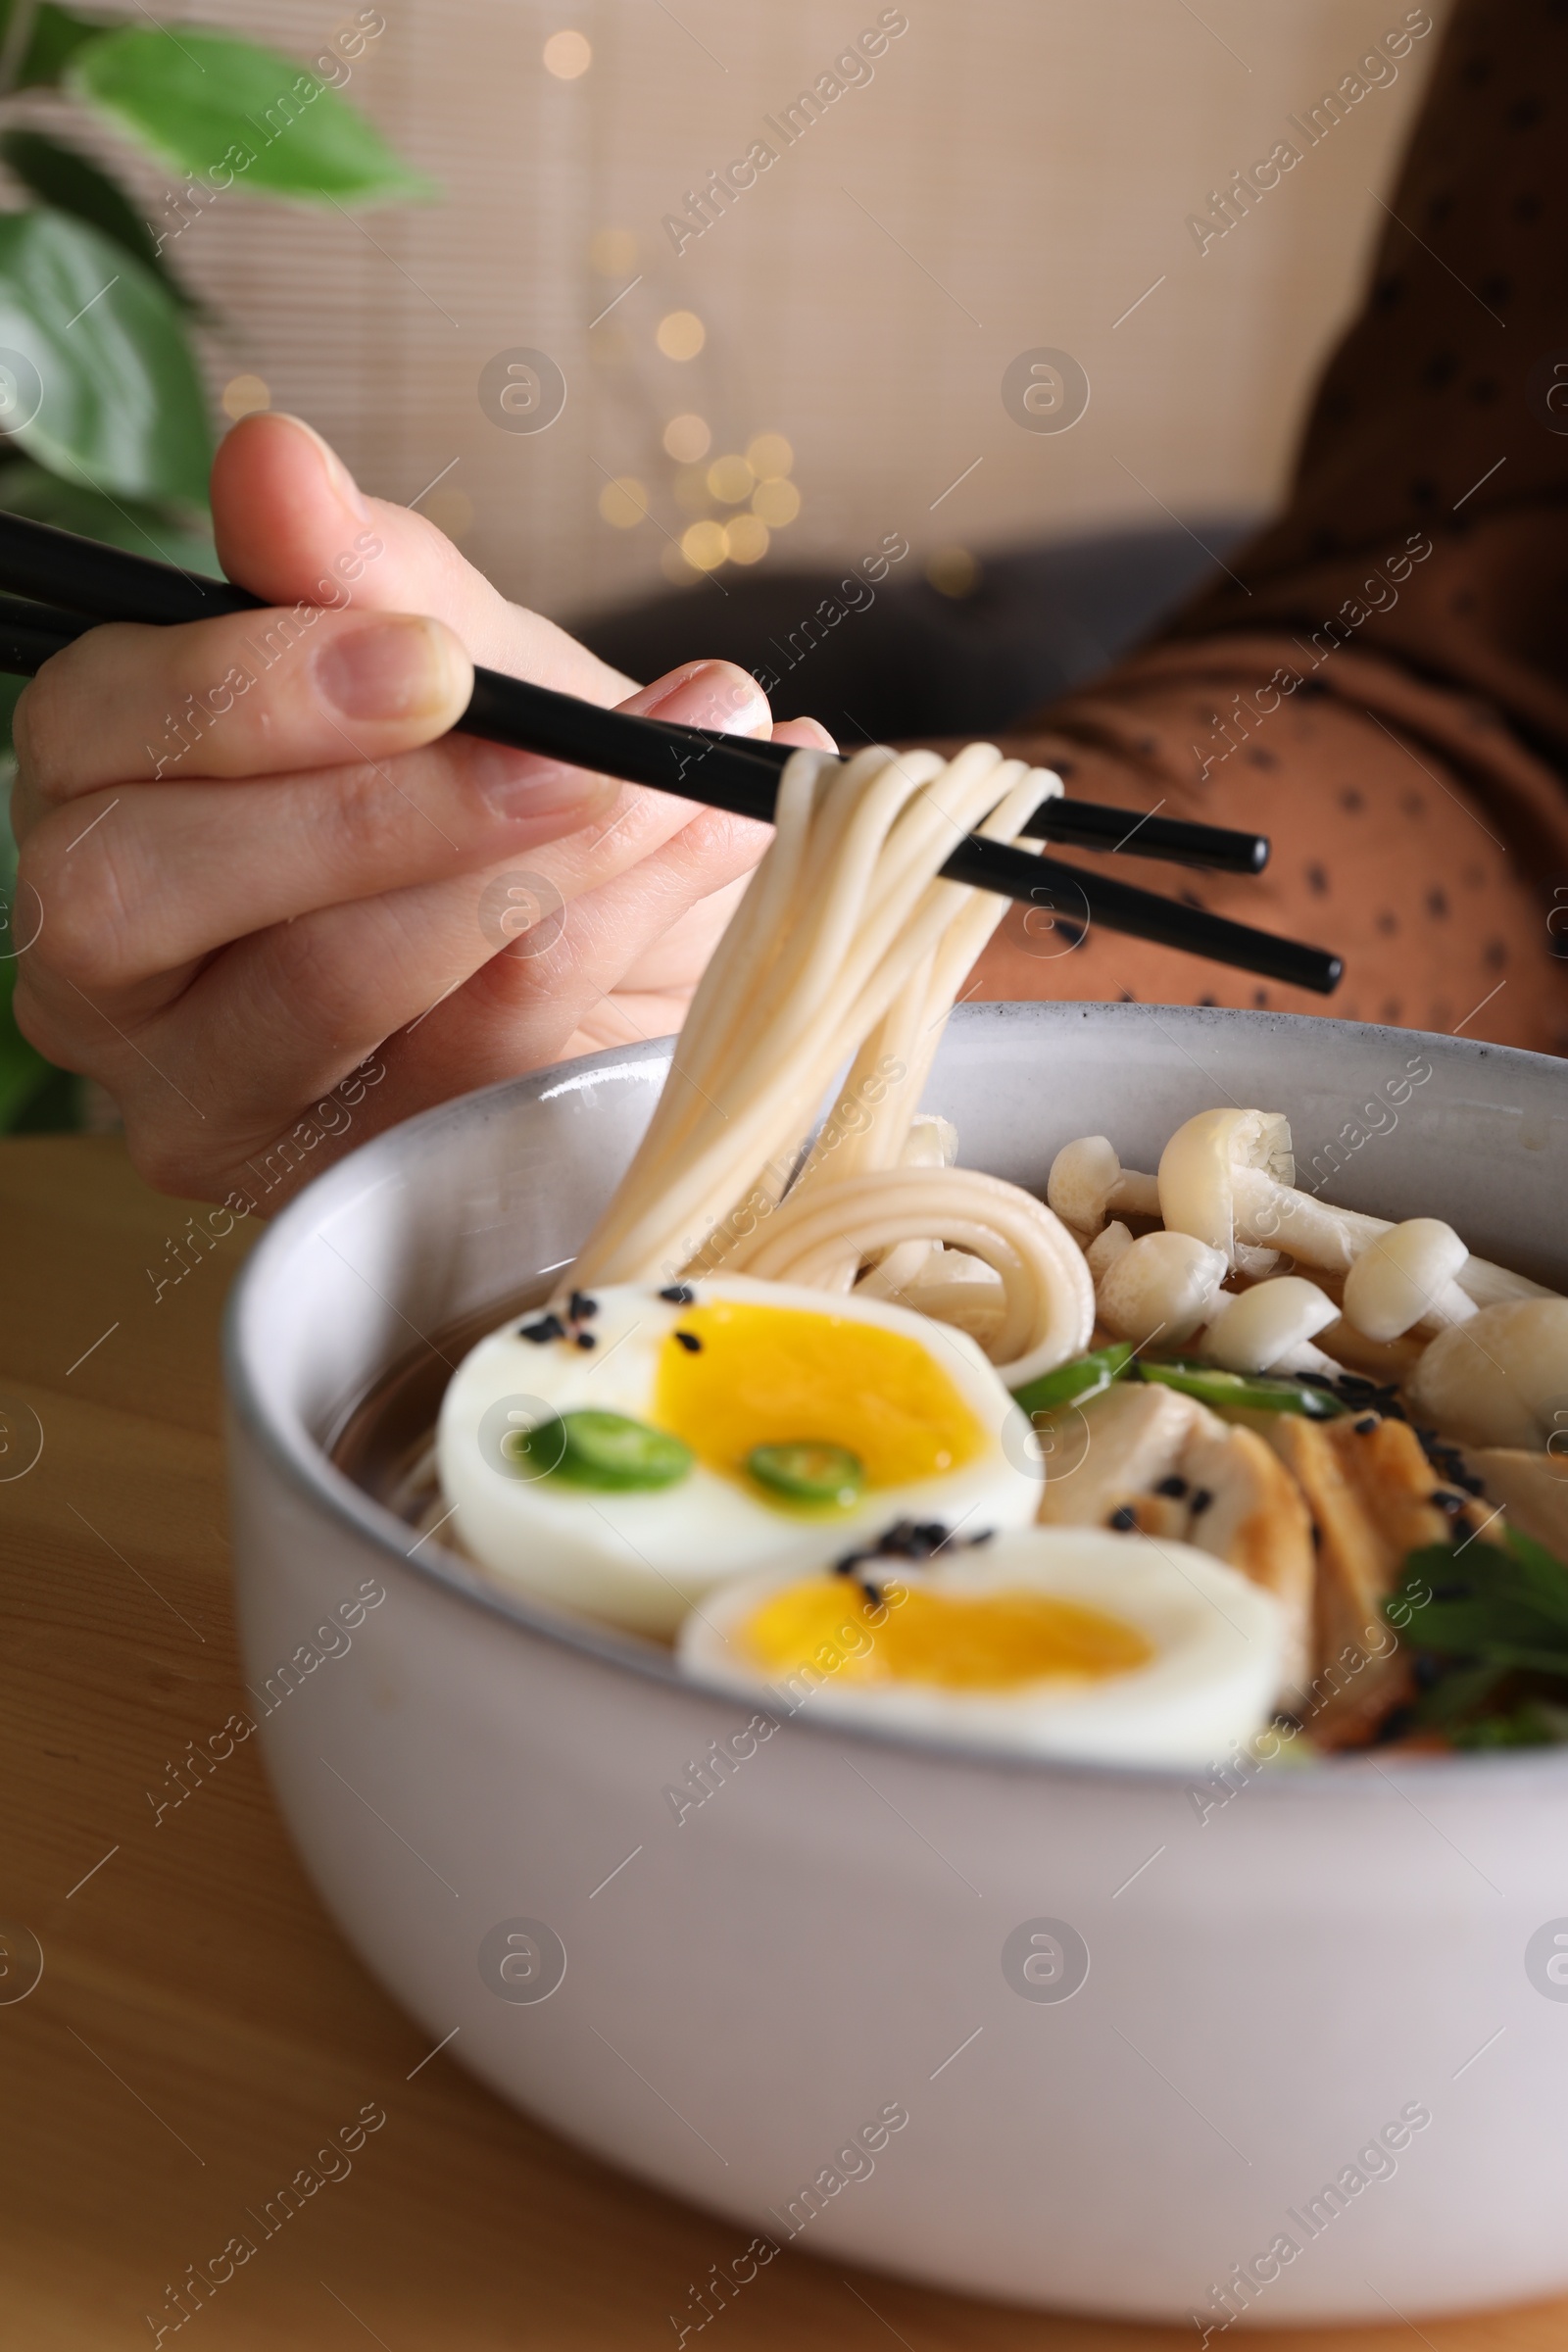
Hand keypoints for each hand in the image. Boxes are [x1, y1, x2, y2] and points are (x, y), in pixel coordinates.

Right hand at [10, 412, 832, 1208]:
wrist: (644, 934)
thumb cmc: (514, 790)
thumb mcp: (467, 665)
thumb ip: (367, 576)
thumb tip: (268, 457)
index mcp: (108, 785)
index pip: (99, 729)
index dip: (255, 689)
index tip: (438, 660)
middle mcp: (108, 959)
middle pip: (143, 886)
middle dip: (382, 810)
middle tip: (581, 757)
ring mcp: (200, 1090)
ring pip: (312, 989)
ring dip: (522, 881)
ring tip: (677, 797)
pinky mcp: (324, 1183)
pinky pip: (445, 1077)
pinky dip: (586, 963)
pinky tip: (687, 872)